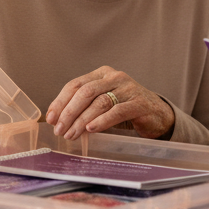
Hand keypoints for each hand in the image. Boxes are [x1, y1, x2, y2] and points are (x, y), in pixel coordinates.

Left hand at [44, 67, 174, 140]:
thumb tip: (57, 120)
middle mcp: (114, 77)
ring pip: (99, 102)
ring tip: (72, 134)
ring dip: (82, 120)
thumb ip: (84, 107)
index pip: (75, 84)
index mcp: (102, 74)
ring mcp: (128, 88)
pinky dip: (102, 121)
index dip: (60, 101)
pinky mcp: (139, 103)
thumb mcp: (102, 104)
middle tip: (60, 130)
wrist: (157, 114)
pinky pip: (117, 111)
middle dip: (69, 112)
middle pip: (85, 92)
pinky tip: (91, 129)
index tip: (51, 119)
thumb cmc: (125, 109)